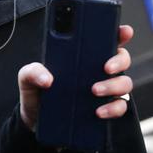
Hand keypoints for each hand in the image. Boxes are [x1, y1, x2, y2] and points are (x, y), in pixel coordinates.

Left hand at [18, 24, 135, 130]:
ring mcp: (104, 90)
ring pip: (124, 82)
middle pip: (122, 59)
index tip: (124, 31)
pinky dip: (112, 108)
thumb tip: (47, 79)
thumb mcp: (28, 78)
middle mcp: (97, 70)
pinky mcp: (105, 109)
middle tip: (105, 67)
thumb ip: (32, 72)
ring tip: (94, 90)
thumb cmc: (37, 92)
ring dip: (114, 85)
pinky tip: (98, 111)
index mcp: (83, 56)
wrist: (36, 120)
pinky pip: (119, 107)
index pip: (105, 39)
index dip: (119, 33)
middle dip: (119, 60)